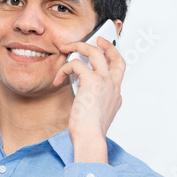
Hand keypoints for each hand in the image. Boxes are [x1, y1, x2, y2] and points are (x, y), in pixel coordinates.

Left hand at [53, 36, 124, 162]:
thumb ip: (95, 101)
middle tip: (96, 39)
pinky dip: (64, 68)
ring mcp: (105, 81)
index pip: (118, 71)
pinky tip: (58, 78)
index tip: (105, 52)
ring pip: (95, 52)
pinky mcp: (92, 81)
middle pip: (115, 56)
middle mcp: (114, 86)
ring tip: (66, 47)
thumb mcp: (96, 114)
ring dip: (79, 46)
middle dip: (106, 44)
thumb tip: (83, 91)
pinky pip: (76, 64)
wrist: (90, 138)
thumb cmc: (90, 132)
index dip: (113, 58)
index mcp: (116, 94)